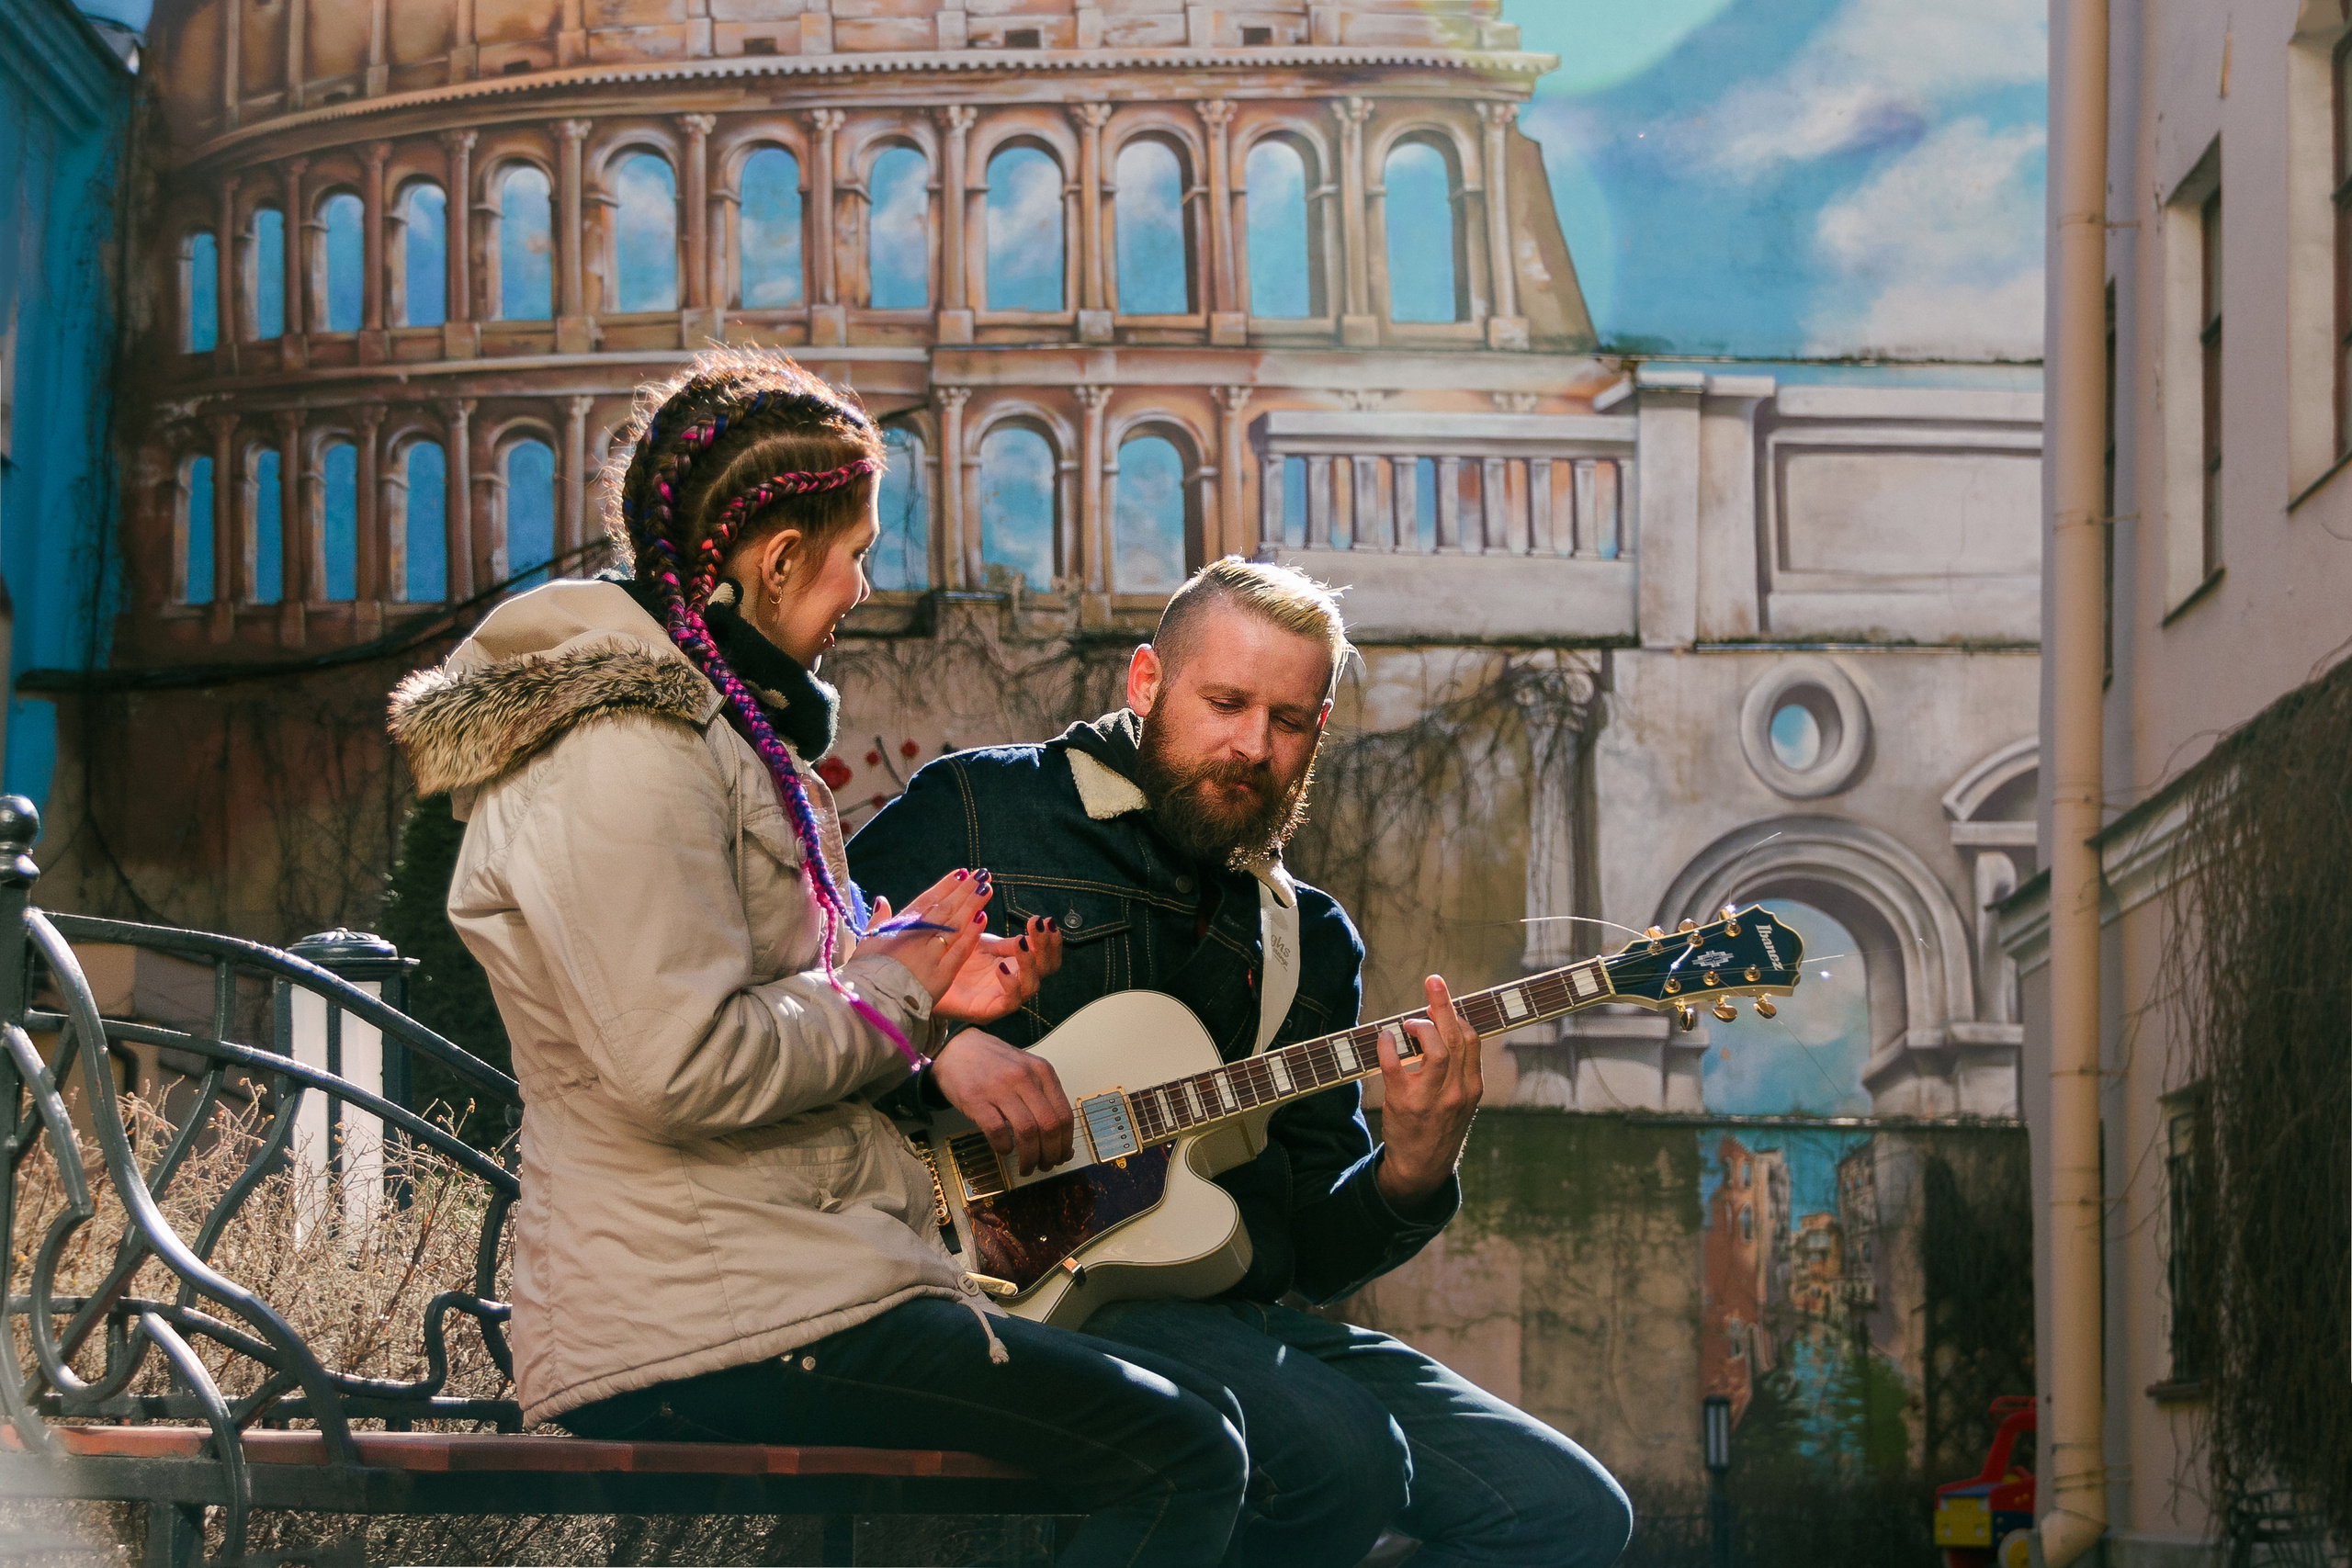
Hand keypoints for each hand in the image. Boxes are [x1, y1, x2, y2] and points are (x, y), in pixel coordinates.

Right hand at [858, 870, 991, 1002]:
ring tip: (986, 889)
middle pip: (945, 909)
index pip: (926, 901)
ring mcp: (931, 954)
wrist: (870, 1002)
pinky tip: (983, 918)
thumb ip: (878, 921)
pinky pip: (960, 951)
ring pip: (955, 925)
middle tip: (981, 876)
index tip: (961, 873)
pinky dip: (971, 934)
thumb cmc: (865, 974)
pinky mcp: (941, 975)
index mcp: (899, 928)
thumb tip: (882, 900)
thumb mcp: (866, 943)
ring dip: (971, 906)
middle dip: (963, 891)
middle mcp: (917, 937)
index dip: (945, 886)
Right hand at [930, 1028, 1075, 1175]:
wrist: (956, 1047)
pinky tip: (1004, 1149)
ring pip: (1027, 1132)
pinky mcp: (976, 1100)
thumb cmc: (992, 1062)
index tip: (1062, 1155)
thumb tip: (1061, 1141)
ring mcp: (1000, 1088)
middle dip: (1050, 1154)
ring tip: (1027, 1166)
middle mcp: (1024, 1078)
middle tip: (1045, 1165)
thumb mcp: (1026, 1070)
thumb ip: (1044, 1100)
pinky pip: (997, 1132)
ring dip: (1030, 1157)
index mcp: (1042, 1071)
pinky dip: (1004, 1147)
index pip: (1064, 1115)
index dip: (1065, 1142)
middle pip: (1049, 1126)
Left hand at [937, 914, 1064, 1024]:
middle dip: (1046, 947)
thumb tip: (1036, 923)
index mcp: (1018, 964)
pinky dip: (1010, 984)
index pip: (1046, 955)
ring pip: (1032, 986)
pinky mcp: (989, 1010)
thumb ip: (1008, 941)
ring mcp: (1004, 997)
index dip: (1051, 940)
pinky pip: (1010, 1002)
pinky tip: (1001, 968)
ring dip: (1030, 962)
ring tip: (1020, 943)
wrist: (927, 978)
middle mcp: (1017, 982)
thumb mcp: (985, 945)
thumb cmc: (957, 961)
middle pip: (1046, 969)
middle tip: (1038, 926)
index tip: (1046, 920)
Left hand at [1373, 975, 1483, 1211]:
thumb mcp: (1460, 1103)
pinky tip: (1384, 1038)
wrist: (1421, 1170)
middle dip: (1444, 1004)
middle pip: (1456, 1037)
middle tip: (1433, 981)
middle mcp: (1456, 1091)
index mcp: (1472, 1087)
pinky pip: (1396, 1067)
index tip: (1442, 998)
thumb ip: (1457, 1070)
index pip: (1472, 1040)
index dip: (1458, 1014)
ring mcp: (1432, 1099)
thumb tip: (1442, 1028)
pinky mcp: (1405, 1105)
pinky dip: (1388, 1046)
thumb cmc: (1439, 1129)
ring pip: (1436, 1050)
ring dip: (1421, 1027)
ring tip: (1408, 1024)